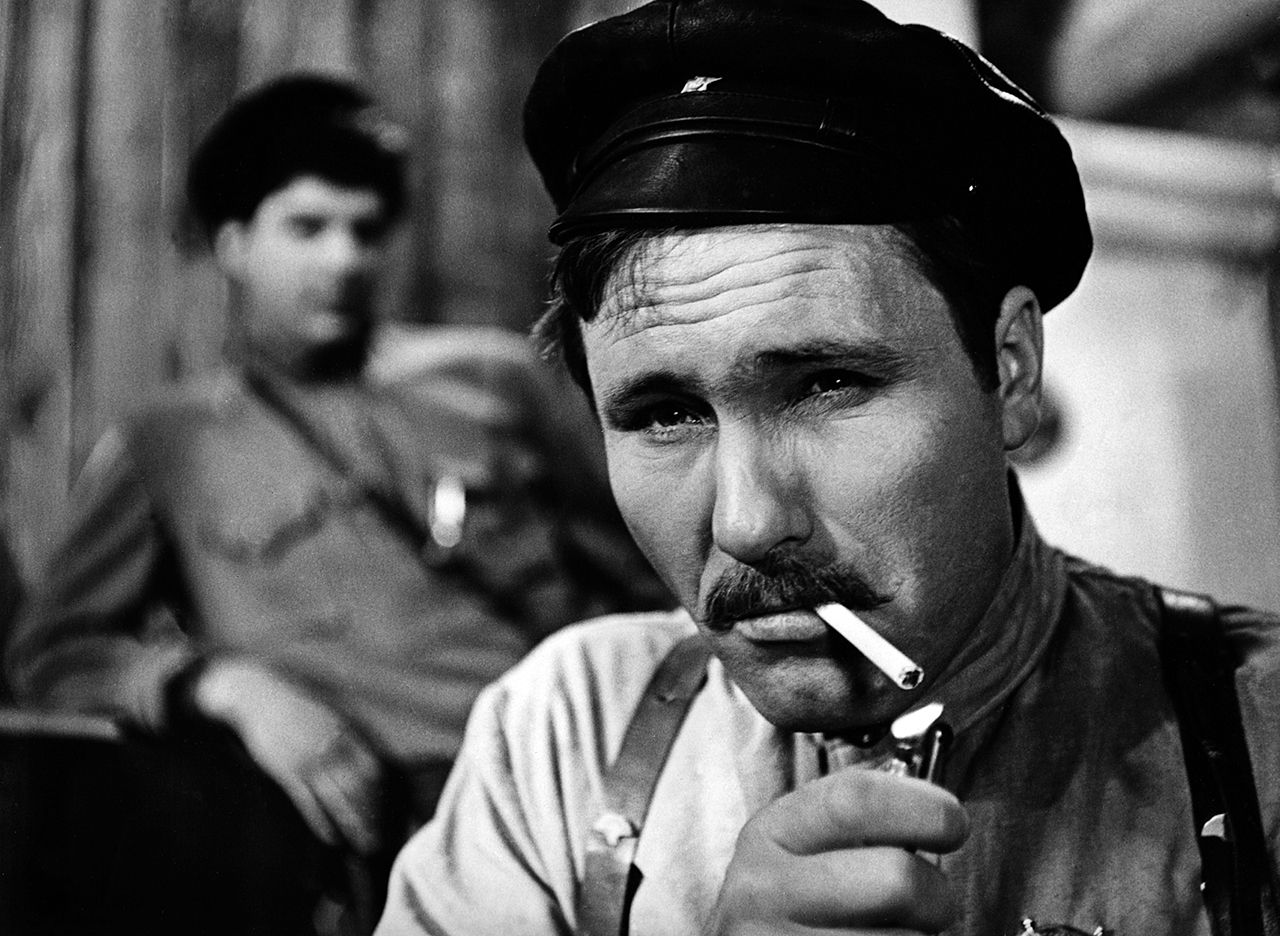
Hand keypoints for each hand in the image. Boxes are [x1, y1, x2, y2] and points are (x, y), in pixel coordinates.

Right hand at [193, 657, 384, 853]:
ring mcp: (310, 759)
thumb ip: (353, 740)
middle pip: (362, 788)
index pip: (378, 769)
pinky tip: (333, 838)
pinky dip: (322, 822)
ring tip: (368, 847)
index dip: (391, 795)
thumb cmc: (299, 711)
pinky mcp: (287, 770)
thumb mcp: (332, 718)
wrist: (259, 697)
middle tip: (390, 841)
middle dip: (377, 817)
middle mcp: (333, 747)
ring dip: (355, 825)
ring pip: (339, 799)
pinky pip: (309, 802)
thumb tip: (377, 765)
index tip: (402, 815)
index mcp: (348, 734)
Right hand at [706, 769, 968, 934]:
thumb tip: (942, 817)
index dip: (921, 807)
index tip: (952, 823)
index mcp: (772, 833)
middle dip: (936, 893)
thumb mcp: (800, 846)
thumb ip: (855, 823)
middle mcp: (766, 889)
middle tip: (931, 902)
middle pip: (896, 878)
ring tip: (890, 932)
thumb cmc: (792, 900)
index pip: (856, 800)